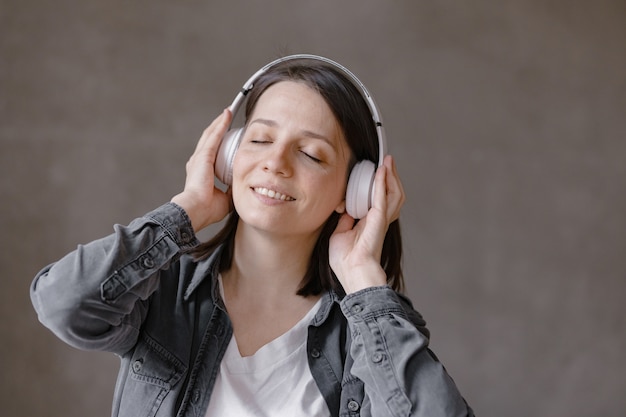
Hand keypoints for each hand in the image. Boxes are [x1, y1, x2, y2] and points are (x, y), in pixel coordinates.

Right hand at [171, 109, 232, 231]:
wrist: (196, 211)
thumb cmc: (208, 209)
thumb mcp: (225, 198)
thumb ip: (233, 190)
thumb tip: (244, 187)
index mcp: (202, 172)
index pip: (212, 153)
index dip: (219, 143)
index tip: (228, 137)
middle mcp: (197, 162)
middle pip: (209, 139)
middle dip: (219, 128)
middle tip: (227, 117)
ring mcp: (199, 158)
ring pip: (211, 134)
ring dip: (220, 122)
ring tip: (228, 112)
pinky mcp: (203, 156)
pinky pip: (214, 136)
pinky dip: (221, 124)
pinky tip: (227, 115)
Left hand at [329, 155, 404, 293]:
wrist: (353, 272)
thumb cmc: (345, 260)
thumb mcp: (339, 235)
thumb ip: (344, 221)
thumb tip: (343, 209)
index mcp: (369, 224)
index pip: (377, 200)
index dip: (378, 187)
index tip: (373, 173)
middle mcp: (378, 220)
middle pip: (390, 194)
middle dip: (390, 177)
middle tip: (386, 162)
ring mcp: (381, 219)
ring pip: (393, 193)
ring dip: (391, 176)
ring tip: (388, 162)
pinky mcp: (379, 218)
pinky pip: (383, 196)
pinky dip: (382, 182)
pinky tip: (382, 170)